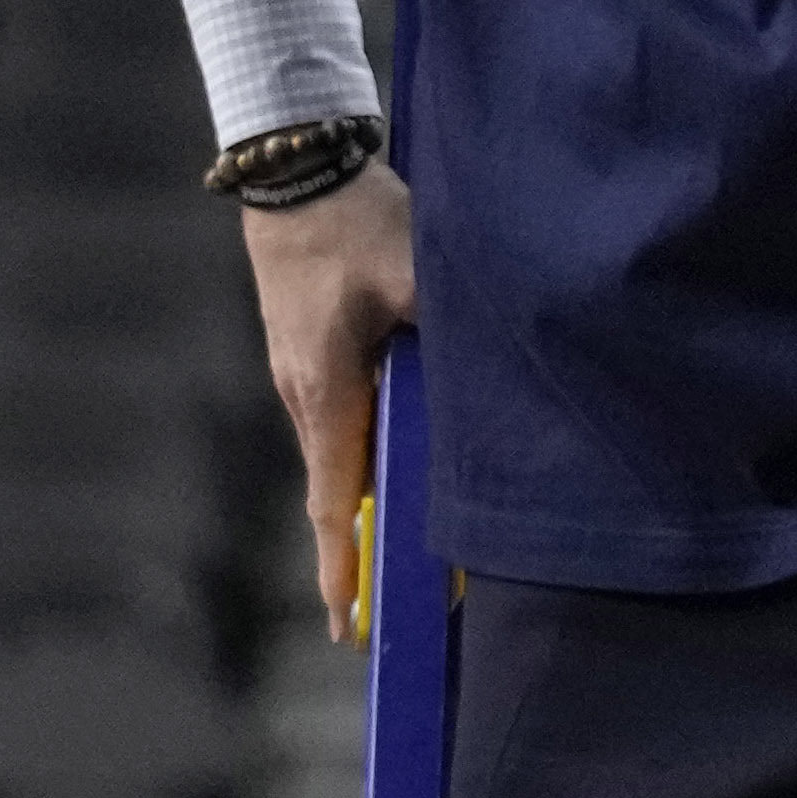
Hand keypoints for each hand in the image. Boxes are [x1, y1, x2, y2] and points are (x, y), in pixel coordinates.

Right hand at [237, 170, 418, 641]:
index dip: (343, 568)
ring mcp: (300, 377)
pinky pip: (339, 425)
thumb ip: (454, 333)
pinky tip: (398, 468)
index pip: (335, 500)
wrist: (296, 171)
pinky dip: (364, 461)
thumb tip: (500, 376)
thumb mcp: (419, 271)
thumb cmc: (356, 221)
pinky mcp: (308, 356)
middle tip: (401, 611)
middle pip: (338, 493)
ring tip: (401, 556)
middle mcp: (304, 396)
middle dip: (361, 555)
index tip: (349, 626)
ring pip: (340, 458)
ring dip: (366, 507)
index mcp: (327, 389)